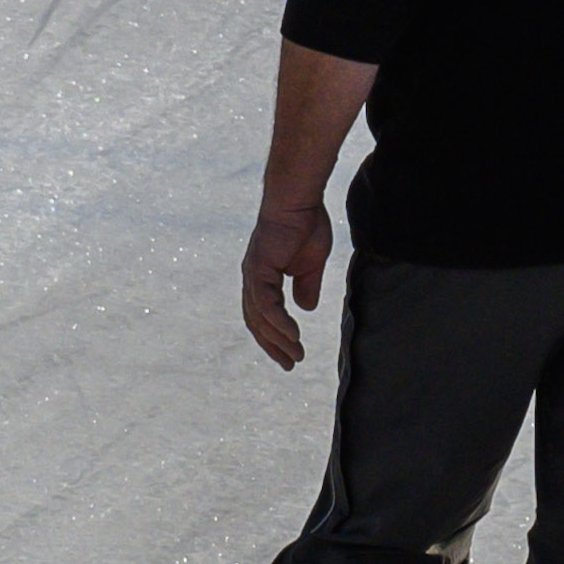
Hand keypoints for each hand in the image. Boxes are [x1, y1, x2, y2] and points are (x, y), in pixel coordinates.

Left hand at [238, 192, 332, 367]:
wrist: (298, 198)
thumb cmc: (304, 224)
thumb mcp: (310, 264)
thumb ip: (306, 285)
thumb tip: (306, 308)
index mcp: (262, 278)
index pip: (262, 316)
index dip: (274, 337)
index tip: (290, 354)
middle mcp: (252, 279)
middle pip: (257, 322)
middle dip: (273, 345)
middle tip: (291, 364)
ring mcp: (253, 274)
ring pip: (260, 317)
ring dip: (277, 339)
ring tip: (295, 355)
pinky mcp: (259, 268)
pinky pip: (266, 303)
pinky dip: (277, 321)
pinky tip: (292, 335)